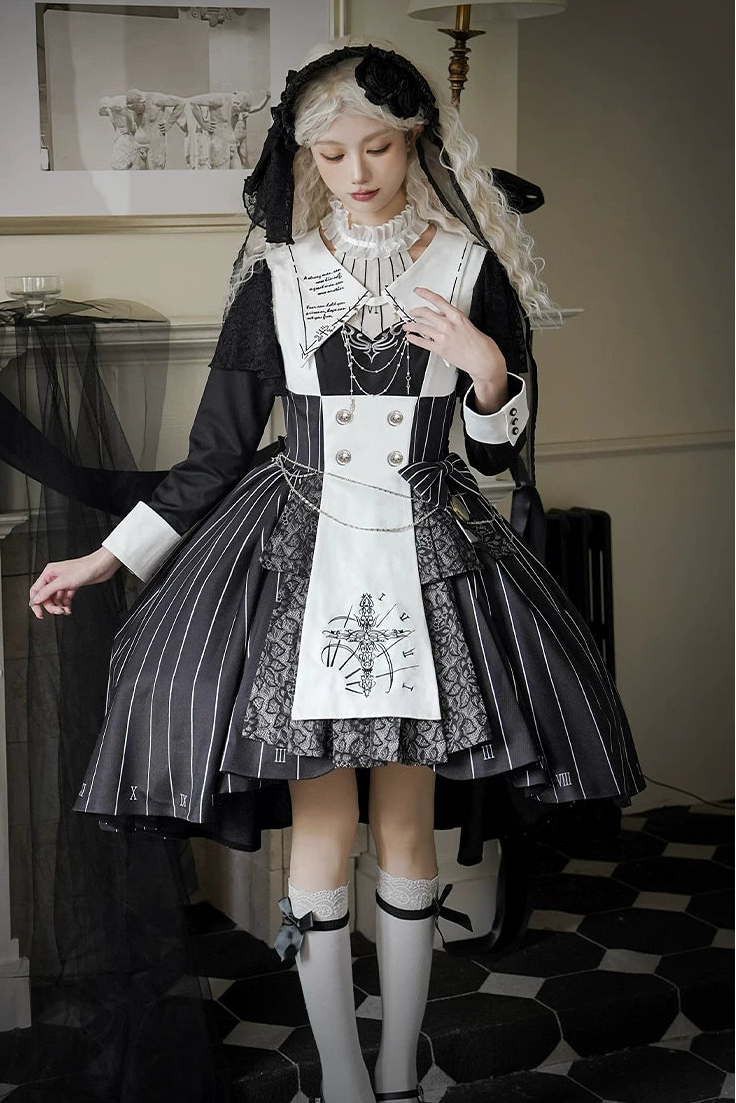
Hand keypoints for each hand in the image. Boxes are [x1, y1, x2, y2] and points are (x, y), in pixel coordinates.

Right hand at [29, 548, 121, 619]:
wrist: (101, 566)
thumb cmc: (84, 568)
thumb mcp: (63, 582)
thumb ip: (48, 591)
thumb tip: (36, 600)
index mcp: (49, 573)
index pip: (36, 590)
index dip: (36, 603)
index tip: (39, 613)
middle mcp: (55, 577)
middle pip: (46, 596)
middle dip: (51, 606)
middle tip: (57, 611)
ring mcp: (64, 582)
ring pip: (56, 598)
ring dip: (59, 606)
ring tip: (64, 610)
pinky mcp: (72, 585)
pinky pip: (65, 598)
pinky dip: (66, 605)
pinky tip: (68, 609)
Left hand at [404, 287, 508, 412]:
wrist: (484, 361)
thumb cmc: (481, 345)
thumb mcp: (468, 324)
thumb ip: (455, 320)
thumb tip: (444, 317)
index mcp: (457, 316)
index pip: (437, 300)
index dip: (425, 294)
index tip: (418, 291)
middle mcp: (448, 325)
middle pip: (425, 313)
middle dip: (416, 311)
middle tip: (412, 312)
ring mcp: (442, 337)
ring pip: (421, 327)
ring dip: (411, 326)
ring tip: (407, 326)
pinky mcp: (439, 349)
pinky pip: (422, 342)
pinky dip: (414, 339)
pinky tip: (410, 337)